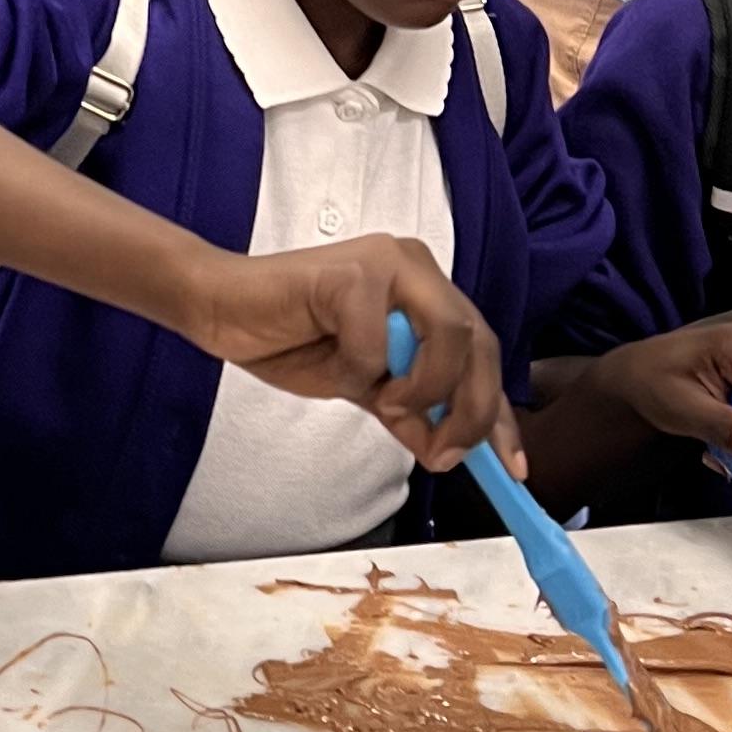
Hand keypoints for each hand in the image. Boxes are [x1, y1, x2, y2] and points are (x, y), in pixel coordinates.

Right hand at [181, 236, 521, 474]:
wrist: (220, 310)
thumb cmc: (285, 338)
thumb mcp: (360, 387)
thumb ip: (405, 410)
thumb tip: (444, 450)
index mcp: (424, 291)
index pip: (484, 353)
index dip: (500, 415)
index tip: (511, 469)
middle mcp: (416, 268)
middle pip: (480, 342)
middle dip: (472, 410)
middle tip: (446, 454)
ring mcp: (388, 262)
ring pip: (448, 334)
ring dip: (422, 387)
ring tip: (385, 403)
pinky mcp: (353, 271)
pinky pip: (378, 341)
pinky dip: (359, 370)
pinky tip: (331, 364)